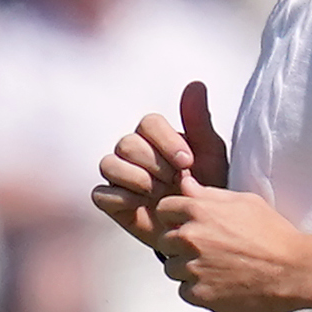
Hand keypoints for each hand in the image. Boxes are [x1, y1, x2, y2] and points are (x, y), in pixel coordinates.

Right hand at [94, 83, 231, 249]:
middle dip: (154, 164)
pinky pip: (101, 193)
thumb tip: (195, 84)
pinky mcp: (110, 202)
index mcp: (155, 137)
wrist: (200, 227)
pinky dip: (121, 198)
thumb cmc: (207, 188)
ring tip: (160, 194)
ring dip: (137, 179)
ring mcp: (118, 177)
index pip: (148, 122)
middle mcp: (132, 153)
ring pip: (109, 164)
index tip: (187, 162)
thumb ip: (199, 121)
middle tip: (175, 181)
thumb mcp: (210, 154)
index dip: (165, 141)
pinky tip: (142, 206)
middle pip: (127, 143)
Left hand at [144, 180, 311, 311]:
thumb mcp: (245, 203)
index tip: (188, 225)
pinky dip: (198, 290)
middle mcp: (190, 237)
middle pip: (165, 241)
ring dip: (188, 269)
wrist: (295, 270)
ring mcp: (192, 267)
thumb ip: (209, 194)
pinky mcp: (199, 293)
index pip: (164, 210)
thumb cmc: (274, 236)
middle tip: (209, 250)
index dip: (175, 218)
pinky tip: (221, 283)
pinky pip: (184, 291)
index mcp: (199, 211)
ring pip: (172, 268)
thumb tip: (185, 184)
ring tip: (218, 267)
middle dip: (181, 245)